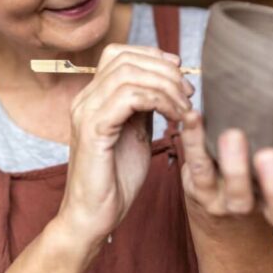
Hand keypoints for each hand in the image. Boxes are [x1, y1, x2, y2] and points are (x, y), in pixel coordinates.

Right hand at [59, 44, 192, 248]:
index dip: (154, 56)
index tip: (180, 75)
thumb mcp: (135, 135)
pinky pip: (129, 98)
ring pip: (128, 73)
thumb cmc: (114, 181)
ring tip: (184, 108)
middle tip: (188, 93)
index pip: (119, 54)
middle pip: (125, 58)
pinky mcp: (93, 130)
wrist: (92, 218)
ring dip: (165, 86)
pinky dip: (159, 101)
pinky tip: (175, 118)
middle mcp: (84, 100)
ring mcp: (86, 113)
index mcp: (92, 98)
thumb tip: (164, 85)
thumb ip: (142, 108)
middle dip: (165, 70)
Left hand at [179, 111, 272, 229]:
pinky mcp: (202, 189)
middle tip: (269, 155)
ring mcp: (234, 202)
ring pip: (237, 198)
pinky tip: (195, 116)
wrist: (216, 190)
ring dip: (235, 168)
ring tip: (232, 135)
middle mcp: (268, 205)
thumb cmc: (269, 155)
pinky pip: (198, 169)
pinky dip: (194, 141)